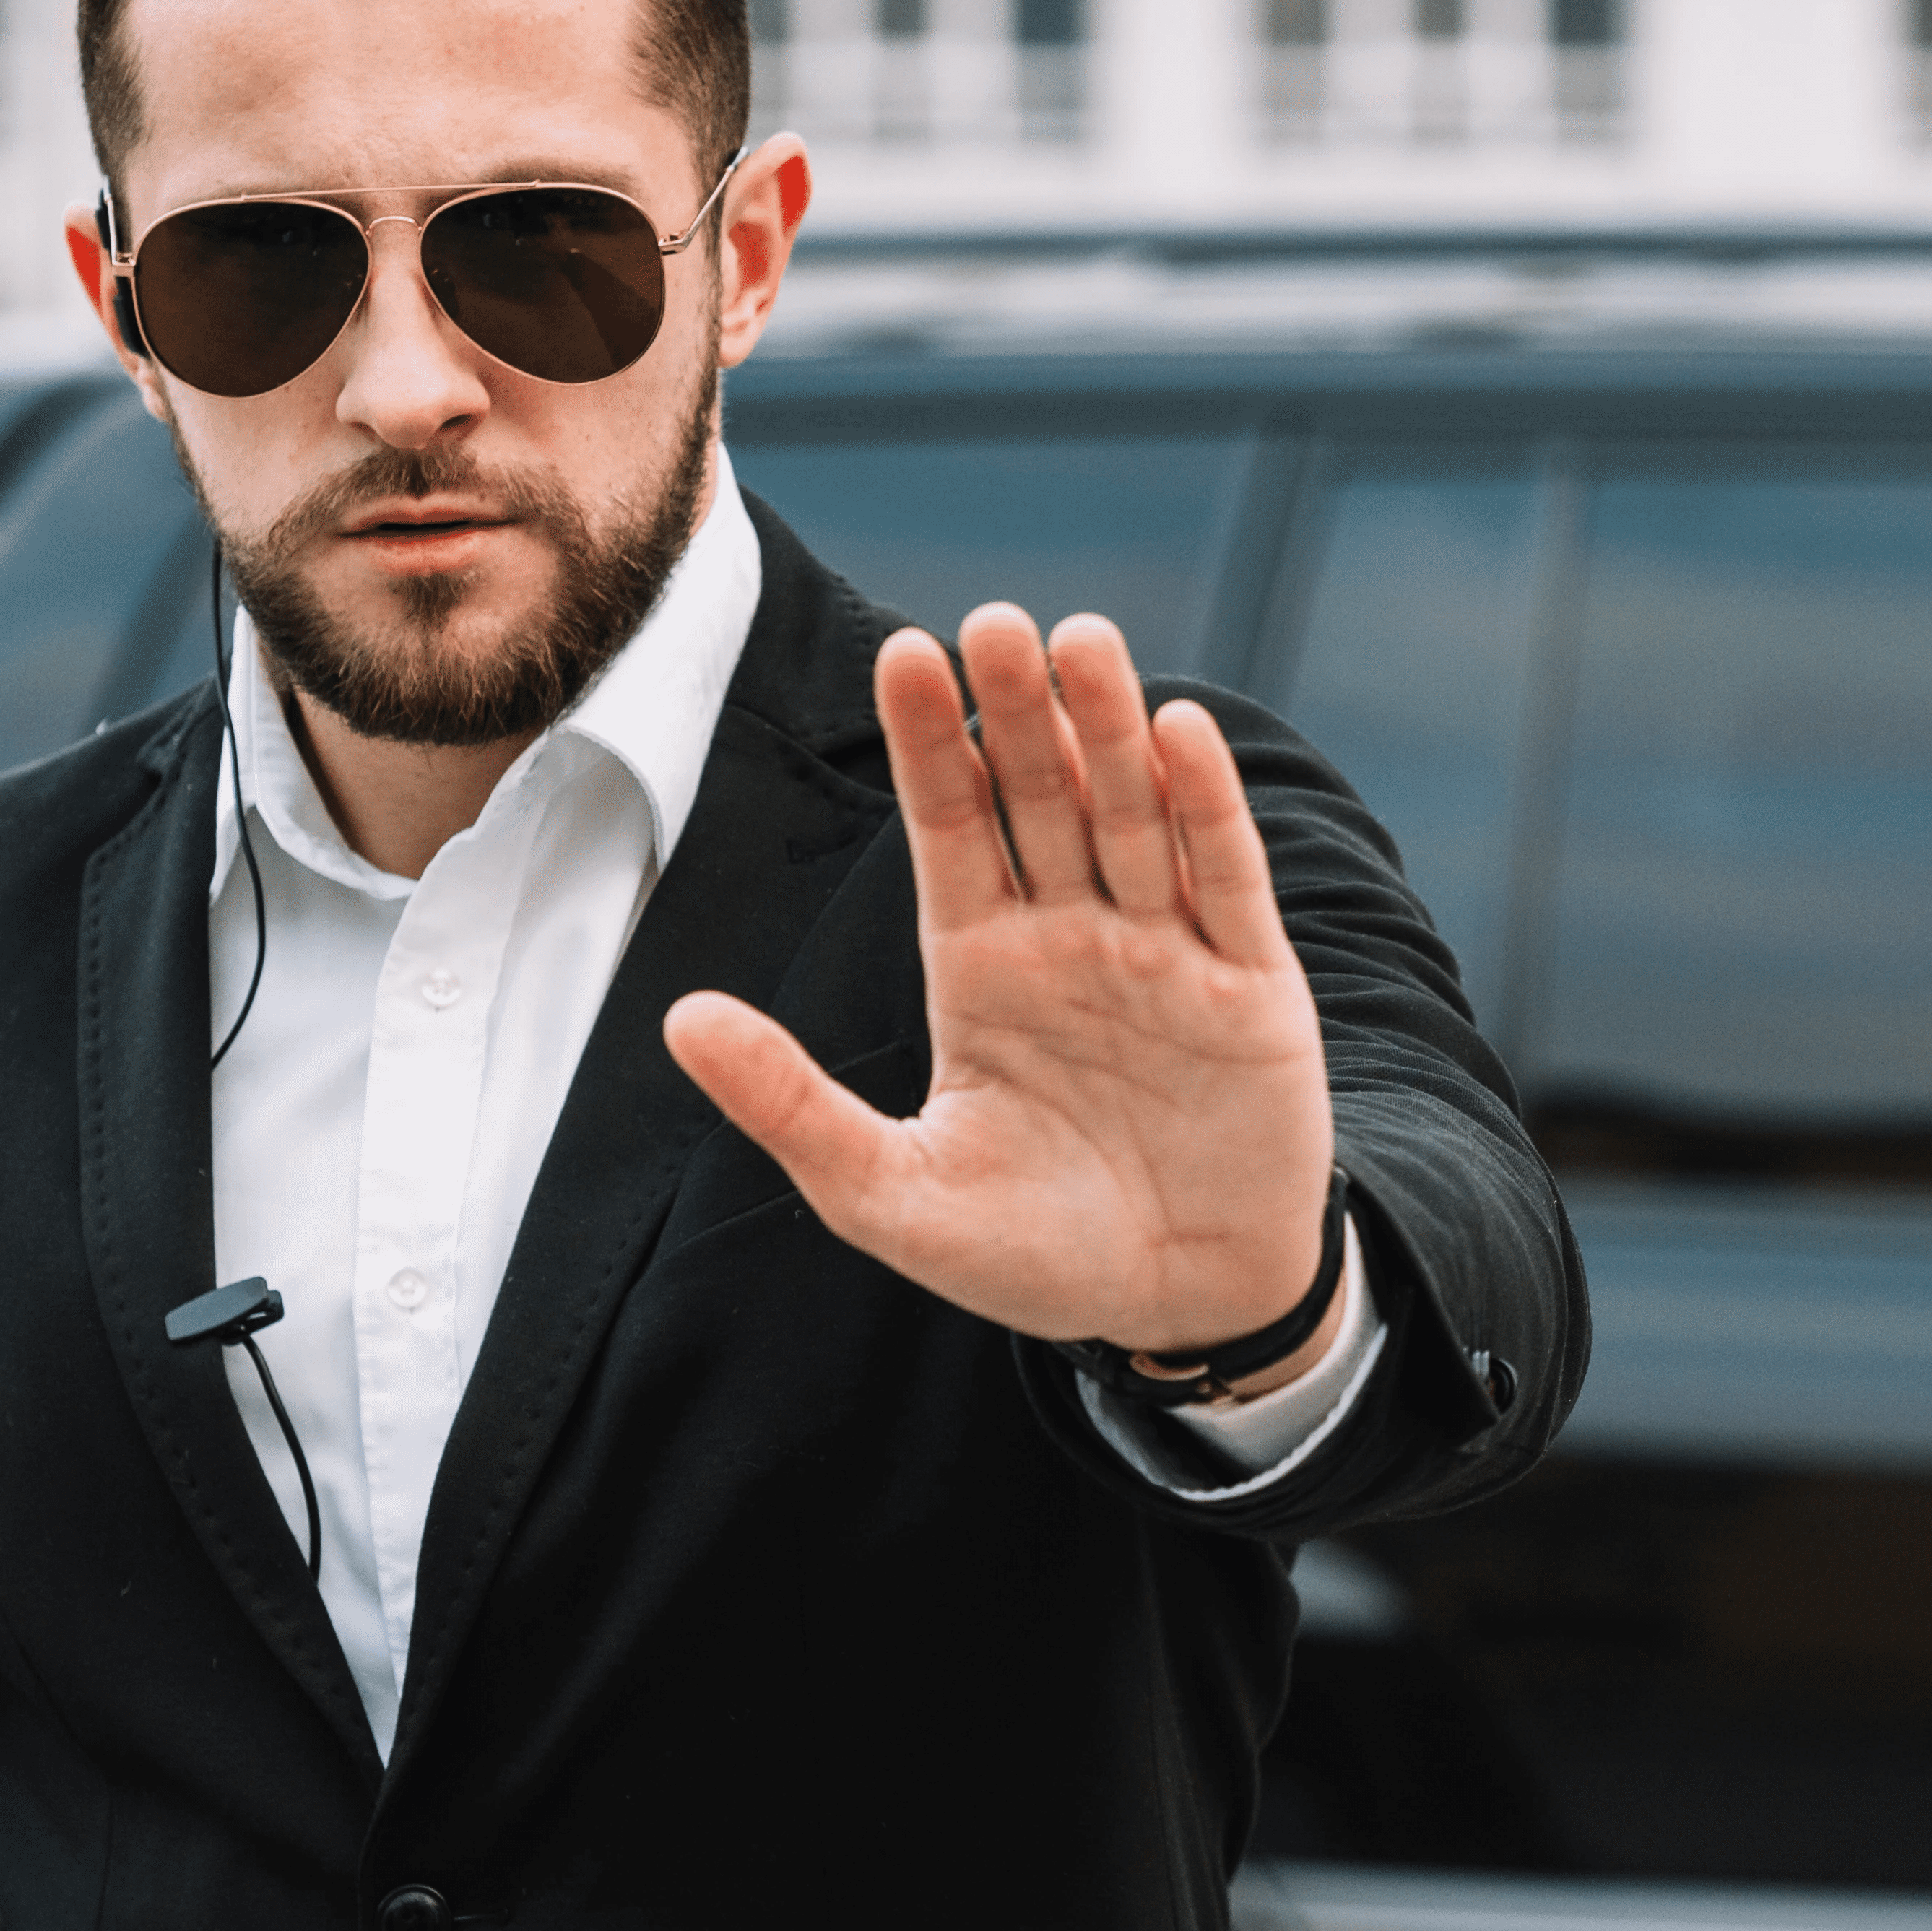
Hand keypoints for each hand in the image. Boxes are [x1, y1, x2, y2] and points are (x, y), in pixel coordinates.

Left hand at [663, 606, 1338, 1363]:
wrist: (1179, 1310)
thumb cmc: (1035, 1256)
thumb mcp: (892, 1197)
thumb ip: (791, 1107)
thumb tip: (678, 1020)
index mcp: (982, 967)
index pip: (949, 827)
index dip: (931, 743)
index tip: (905, 653)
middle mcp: (1073, 938)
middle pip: (1043, 798)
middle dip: (1019, 710)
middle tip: (996, 621)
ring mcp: (1166, 955)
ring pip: (1134, 816)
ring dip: (1111, 730)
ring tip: (1083, 642)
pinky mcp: (1253, 990)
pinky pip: (1227, 882)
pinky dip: (1208, 810)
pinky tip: (1181, 734)